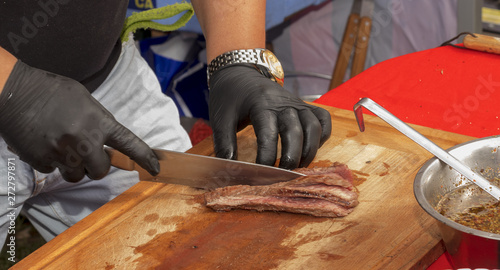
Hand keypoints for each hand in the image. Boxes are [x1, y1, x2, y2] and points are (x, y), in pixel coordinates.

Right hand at [0, 61, 159, 181]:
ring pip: (76, 176)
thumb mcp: (85, 100)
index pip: (130, 144)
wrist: (14, 91)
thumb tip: (104, 141)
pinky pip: (53, 171)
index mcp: (99, 122)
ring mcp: (62, 153)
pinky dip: (51, 162)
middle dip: (96, 166)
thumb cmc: (52, 91)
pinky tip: (45, 144)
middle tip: (86, 154)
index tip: (156, 168)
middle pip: (101, 171)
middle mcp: (84, 141)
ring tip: (63, 148)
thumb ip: (98, 122)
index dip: (145, 158)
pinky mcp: (41, 161)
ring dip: (73, 168)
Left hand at [209, 64, 331, 169]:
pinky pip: (322, 119)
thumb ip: (224, 144)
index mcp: (260, 104)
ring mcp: (296, 102)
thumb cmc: (230, 98)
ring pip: (313, 126)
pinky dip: (322, 136)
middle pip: (295, 131)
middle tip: (281, 175)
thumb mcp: (221, 119)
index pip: (268, 133)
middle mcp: (283, 102)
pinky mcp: (304, 105)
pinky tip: (309, 149)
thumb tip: (230, 171)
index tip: (260, 173)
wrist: (240, 74)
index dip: (266, 156)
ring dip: (309, 150)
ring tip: (297, 167)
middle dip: (291, 157)